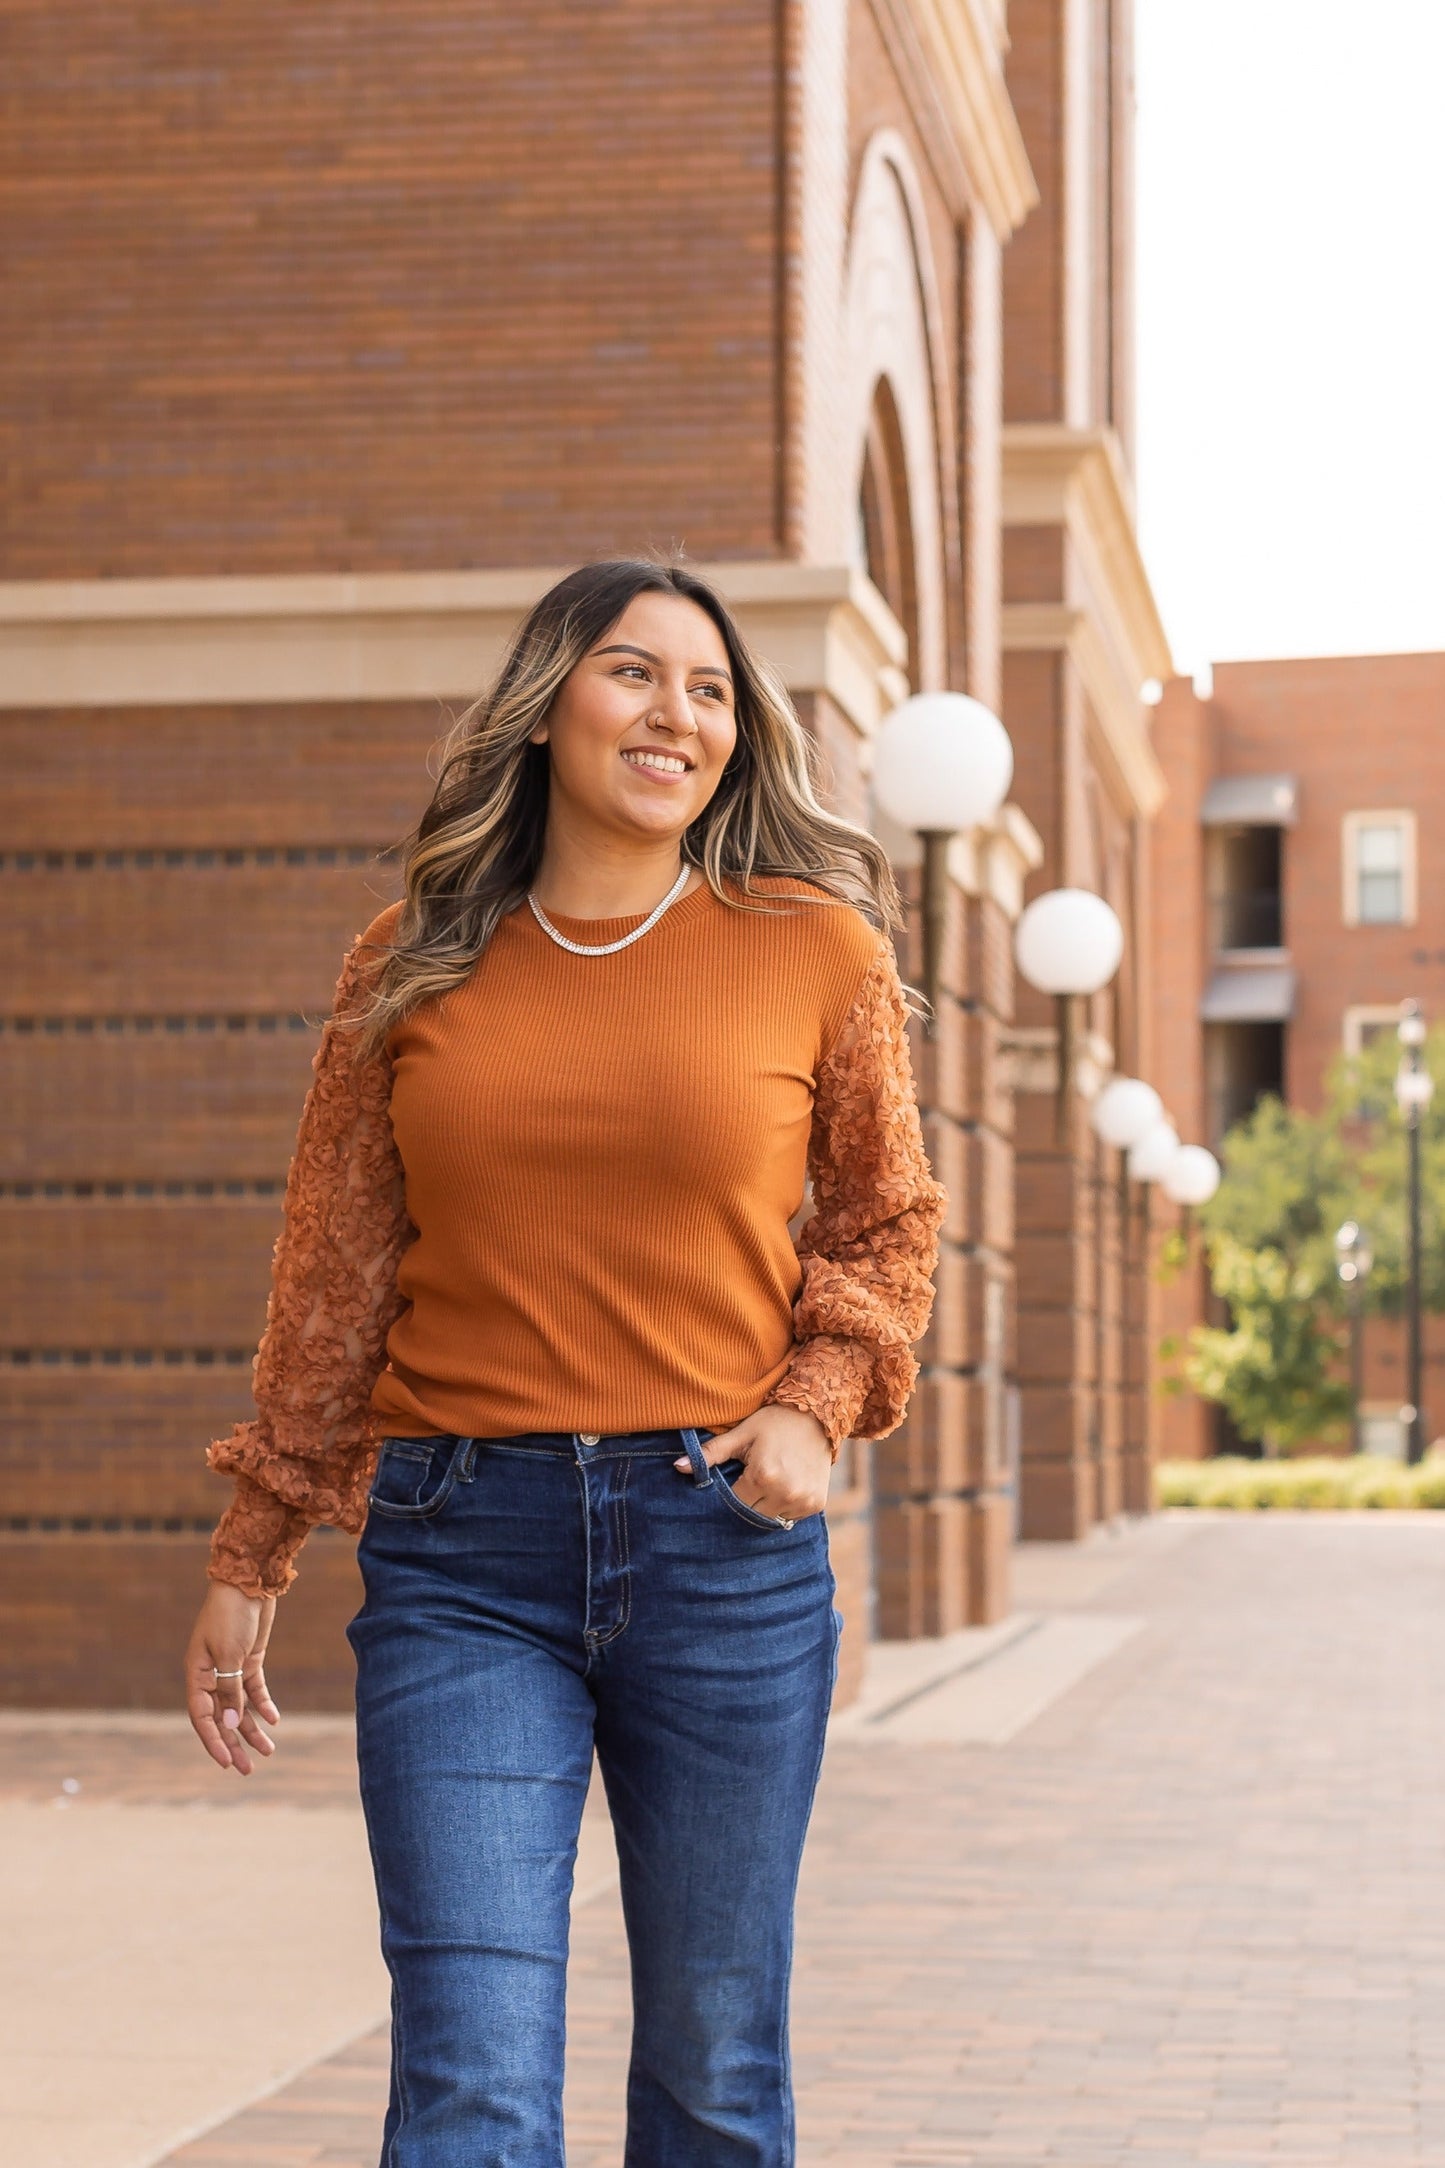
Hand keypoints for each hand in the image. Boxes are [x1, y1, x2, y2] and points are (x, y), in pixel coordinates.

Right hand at [184, 1579, 279, 1774]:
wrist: (250, 1581)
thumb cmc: (232, 1615)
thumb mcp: (230, 1655)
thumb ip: (229, 1690)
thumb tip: (229, 1725)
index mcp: (197, 1674)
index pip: (201, 1717)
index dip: (213, 1741)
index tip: (226, 1763)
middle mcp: (211, 1675)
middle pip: (221, 1718)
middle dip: (234, 1743)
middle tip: (248, 1769)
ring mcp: (230, 1668)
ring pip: (239, 1707)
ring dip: (251, 1729)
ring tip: (268, 1751)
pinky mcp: (248, 1660)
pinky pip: (254, 1690)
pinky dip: (263, 1705)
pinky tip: (274, 1720)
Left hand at [674, 1404, 833, 1522]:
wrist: (818, 1415)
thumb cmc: (774, 1422)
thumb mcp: (741, 1434)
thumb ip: (710, 1453)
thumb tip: (677, 1467)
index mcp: (763, 1476)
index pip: (735, 1504)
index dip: (730, 1495)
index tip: (733, 1482)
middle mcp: (785, 1492)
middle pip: (753, 1514)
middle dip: (747, 1501)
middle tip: (749, 1482)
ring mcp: (803, 1500)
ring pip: (772, 1519)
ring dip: (766, 1506)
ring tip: (768, 1482)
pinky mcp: (815, 1503)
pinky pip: (791, 1517)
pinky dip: (784, 1506)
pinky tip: (784, 1485)